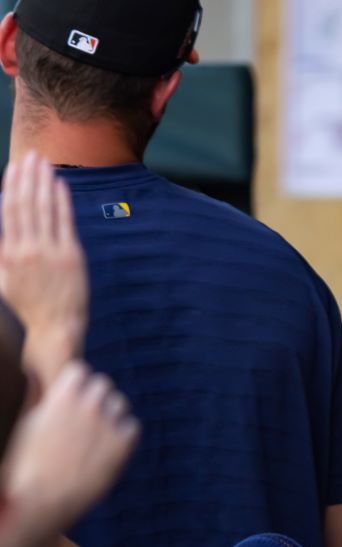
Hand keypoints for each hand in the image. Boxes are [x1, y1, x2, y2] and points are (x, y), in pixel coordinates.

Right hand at [1, 153, 86, 383]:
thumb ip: (2, 256)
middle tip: (31, 155)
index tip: (14, 167)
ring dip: (44, 182)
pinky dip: (62, 201)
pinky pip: (65, 222)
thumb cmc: (28, 310)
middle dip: (27, 176)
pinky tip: (61, 185)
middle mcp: (26, 248)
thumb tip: (4, 238)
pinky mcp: (71, 257)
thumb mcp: (4, 282)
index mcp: (7, 253)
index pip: (8, 210)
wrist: (52, 331)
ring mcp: (49, 251)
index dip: (12, 186)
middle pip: (25, 203)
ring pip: (44, 208)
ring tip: (45, 163)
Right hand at [4, 361, 136, 533]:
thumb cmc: (27, 462)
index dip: (76, 384)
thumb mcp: (28, 423)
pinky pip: (132, 427)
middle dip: (94, 396)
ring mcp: (108, 425)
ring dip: (110, 412)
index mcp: (63, 396)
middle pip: (103, 384)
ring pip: (120, 403)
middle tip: (85, 415)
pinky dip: (123, 433)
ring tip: (96, 432)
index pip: (81, 370)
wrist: (43, 498)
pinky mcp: (123, 445)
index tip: (72, 396)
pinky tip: (108, 446)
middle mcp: (89, 406)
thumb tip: (32, 372)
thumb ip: (38, 395)